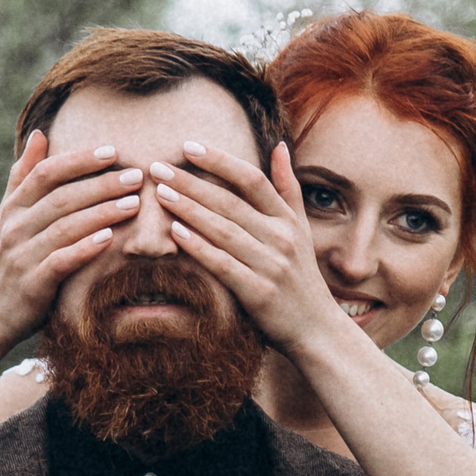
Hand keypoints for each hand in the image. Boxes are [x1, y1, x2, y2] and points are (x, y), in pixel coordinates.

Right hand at [0, 130, 144, 342]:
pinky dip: (85, 248)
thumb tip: (39, 133)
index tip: (112, 151)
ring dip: (101, 212)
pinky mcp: (33, 283)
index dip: (78, 160)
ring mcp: (22, 255)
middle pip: (61, 197)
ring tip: (133, 203)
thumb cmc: (12, 260)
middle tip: (136, 176)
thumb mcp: (11, 216)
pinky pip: (61, 261)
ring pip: (65, 226)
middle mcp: (15, 227)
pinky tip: (110, 238)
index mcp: (13, 207)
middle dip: (101, 184)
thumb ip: (24, 176)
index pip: (45, 173)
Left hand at [152, 142, 353, 354]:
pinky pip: (223, 265)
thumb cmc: (301, 278)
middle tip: (158, 168)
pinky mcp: (258, 293)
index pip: (252, 180)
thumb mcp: (301, 229)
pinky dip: (199, 247)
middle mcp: (281, 239)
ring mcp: (270, 266)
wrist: (317, 330)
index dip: (220, 160)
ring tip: (161, 193)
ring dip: (190, 210)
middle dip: (192, 182)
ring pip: (224, 230)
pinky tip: (176, 232)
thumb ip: (288, 188)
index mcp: (287, 220)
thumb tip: (279, 146)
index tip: (189, 147)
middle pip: (230, 202)